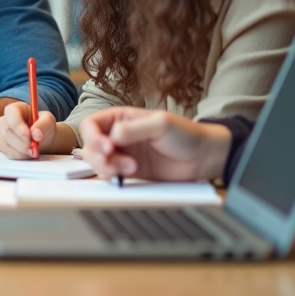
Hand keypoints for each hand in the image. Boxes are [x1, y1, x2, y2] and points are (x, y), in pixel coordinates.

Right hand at [0, 102, 56, 158]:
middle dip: (21, 142)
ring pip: (6, 143)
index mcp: (15, 109)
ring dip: (22, 150)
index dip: (18, 125)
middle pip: (6, 130)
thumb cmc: (43, 126)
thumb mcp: (48, 121)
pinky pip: (8, 153)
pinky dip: (20, 156)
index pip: (11, 113)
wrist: (41, 139)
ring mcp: (1, 134)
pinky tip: (28, 153)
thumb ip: (44, 125)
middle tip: (34, 147)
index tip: (28, 135)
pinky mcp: (2, 146)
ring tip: (34, 150)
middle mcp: (4, 120)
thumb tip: (36, 134)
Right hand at [79, 107, 231, 182]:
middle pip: (91, 146)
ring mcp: (123, 154)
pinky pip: (112, 175)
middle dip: (99, 156)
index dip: (93, 136)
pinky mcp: (130, 171)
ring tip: (131, 168)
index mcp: (121, 118)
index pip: (92, 125)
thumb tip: (111, 135)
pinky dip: (115, 176)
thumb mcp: (160, 124)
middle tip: (116, 161)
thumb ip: (134, 129)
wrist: (203, 157)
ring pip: (98, 162)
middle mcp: (118, 136)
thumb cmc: (185, 134)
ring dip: (108, 167)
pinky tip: (130, 174)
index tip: (107, 147)